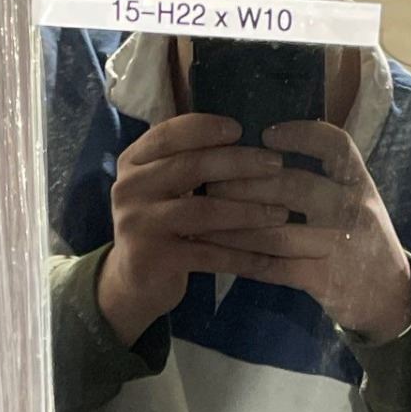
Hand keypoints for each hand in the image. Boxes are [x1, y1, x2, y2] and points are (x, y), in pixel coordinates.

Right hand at [96, 115, 288, 345]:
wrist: (133, 283)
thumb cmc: (160, 227)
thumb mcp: (162, 188)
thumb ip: (186, 162)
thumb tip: (239, 136)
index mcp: (133, 163)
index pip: (168, 135)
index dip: (204, 128)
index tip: (240, 129)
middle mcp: (129, 188)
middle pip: (190, 167)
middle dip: (238, 164)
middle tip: (276, 165)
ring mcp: (138, 224)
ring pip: (203, 212)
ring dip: (247, 211)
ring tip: (281, 212)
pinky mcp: (153, 259)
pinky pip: (207, 254)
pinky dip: (240, 257)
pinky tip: (267, 258)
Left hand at [196, 121, 410, 343]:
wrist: (390, 298)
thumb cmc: (362, 242)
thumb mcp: (357, 202)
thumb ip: (325, 178)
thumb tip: (263, 152)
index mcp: (360, 183)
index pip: (335, 145)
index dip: (300, 134)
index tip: (266, 134)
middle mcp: (353, 209)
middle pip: (292, 185)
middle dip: (244, 183)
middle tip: (209, 182)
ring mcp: (340, 246)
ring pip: (275, 230)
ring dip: (232, 225)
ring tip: (201, 218)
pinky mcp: (323, 278)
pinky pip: (272, 266)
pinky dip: (240, 259)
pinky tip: (215, 253)